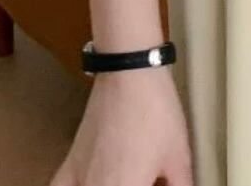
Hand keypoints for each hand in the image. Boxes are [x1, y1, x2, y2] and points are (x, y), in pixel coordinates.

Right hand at [49, 66, 193, 185]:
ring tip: (121, 179)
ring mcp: (79, 179)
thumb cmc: (155, 112)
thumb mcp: (178, 154)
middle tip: (143, 178)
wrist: (129, 75)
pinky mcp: (68, 163)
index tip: (155, 183)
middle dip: (133, 185)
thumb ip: (181, 183)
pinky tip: (83, 184)